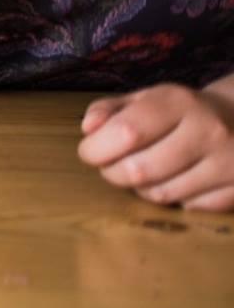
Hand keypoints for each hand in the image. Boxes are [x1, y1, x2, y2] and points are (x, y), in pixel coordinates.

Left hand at [78, 81, 233, 211]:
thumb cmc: (178, 112)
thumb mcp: (144, 99)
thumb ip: (108, 110)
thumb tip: (89, 129)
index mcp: (179, 102)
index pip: (127, 132)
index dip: (97, 148)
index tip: (89, 152)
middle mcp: (209, 131)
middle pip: (140, 170)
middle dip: (113, 173)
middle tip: (112, 165)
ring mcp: (230, 163)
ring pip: (161, 195)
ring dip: (141, 188)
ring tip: (145, 171)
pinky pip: (189, 208)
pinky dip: (175, 199)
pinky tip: (177, 181)